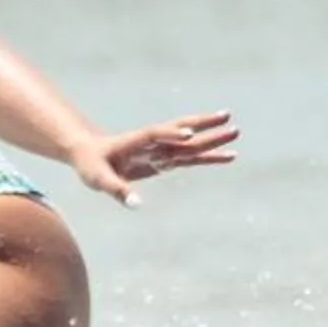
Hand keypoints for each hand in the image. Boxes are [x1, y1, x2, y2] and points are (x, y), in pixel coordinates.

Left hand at [74, 108, 239, 204]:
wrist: (91, 152)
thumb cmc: (91, 164)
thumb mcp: (98, 179)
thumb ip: (117, 190)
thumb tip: (137, 204)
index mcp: (136, 141)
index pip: (156, 135)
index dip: (170, 134)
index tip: (188, 134)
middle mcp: (154, 142)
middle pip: (182, 133)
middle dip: (204, 128)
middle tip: (228, 121)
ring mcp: (162, 149)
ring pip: (192, 143)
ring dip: (213, 138)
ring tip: (236, 132)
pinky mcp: (166, 159)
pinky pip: (192, 157)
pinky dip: (210, 156)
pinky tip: (230, 156)